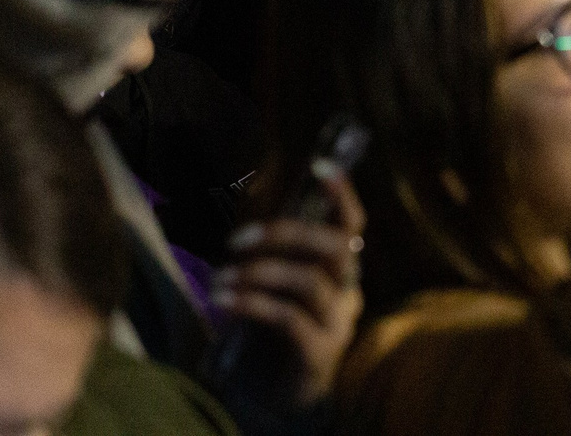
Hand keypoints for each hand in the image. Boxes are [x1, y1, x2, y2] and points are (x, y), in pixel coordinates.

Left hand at [208, 170, 364, 409]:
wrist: (280, 403)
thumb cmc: (273, 338)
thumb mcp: (277, 292)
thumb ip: (277, 262)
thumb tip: (252, 224)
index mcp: (341, 273)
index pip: (352, 227)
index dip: (342, 196)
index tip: (320, 168)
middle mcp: (347, 294)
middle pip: (335, 249)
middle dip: (286, 235)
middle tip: (237, 240)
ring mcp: (336, 324)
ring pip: (308, 283)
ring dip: (258, 273)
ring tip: (218, 279)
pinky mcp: (317, 353)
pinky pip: (287, 319)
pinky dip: (252, 304)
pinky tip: (223, 301)